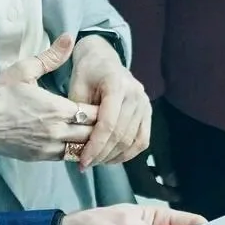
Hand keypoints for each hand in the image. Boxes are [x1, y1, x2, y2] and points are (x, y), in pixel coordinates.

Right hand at [0, 34, 96, 160]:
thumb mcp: (24, 69)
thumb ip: (51, 56)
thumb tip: (70, 37)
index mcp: (57, 109)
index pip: (95, 113)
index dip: (105, 108)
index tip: (108, 100)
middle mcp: (56, 132)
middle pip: (93, 134)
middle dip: (102, 126)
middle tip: (109, 117)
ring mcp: (47, 148)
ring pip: (81, 149)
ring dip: (90, 141)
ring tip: (97, 130)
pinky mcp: (37, 157)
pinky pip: (65, 157)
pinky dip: (75, 150)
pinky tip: (78, 141)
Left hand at [65, 33, 151, 167]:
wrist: (103, 59)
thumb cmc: (86, 73)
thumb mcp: (76, 88)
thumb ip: (80, 114)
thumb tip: (78, 144)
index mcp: (117, 84)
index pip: (108, 123)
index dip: (95, 146)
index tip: (82, 161)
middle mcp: (136, 93)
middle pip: (121, 134)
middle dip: (102, 154)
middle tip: (85, 165)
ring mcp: (145, 102)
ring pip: (132, 140)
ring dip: (113, 156)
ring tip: (96, 163)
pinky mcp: (148, 111)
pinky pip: (143, 139)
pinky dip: (129, 153)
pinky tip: (112, 158)